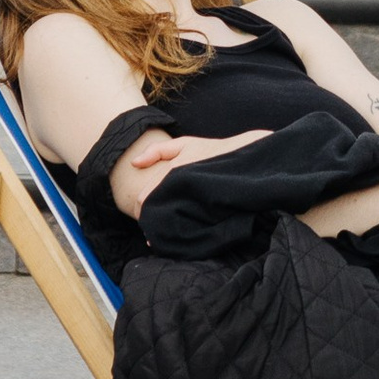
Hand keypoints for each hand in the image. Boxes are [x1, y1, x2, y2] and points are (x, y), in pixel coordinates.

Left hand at [106, 126, 258, 218]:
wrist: (244, 156)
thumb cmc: (212, 149)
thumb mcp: (185, 143)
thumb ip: (157, 150)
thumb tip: (134, 163)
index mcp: (171, 171)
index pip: (144, 198)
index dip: (140, 208)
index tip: (143, 213)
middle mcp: (179, 185)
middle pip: (153, 211)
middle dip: (149, 219)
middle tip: (150, 225)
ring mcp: (192, 199)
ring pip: (167, 221)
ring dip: (162, 227)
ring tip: (161, 232)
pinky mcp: (205, 209)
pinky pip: (185, 226)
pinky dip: (178, 231)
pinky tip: (177, 234)